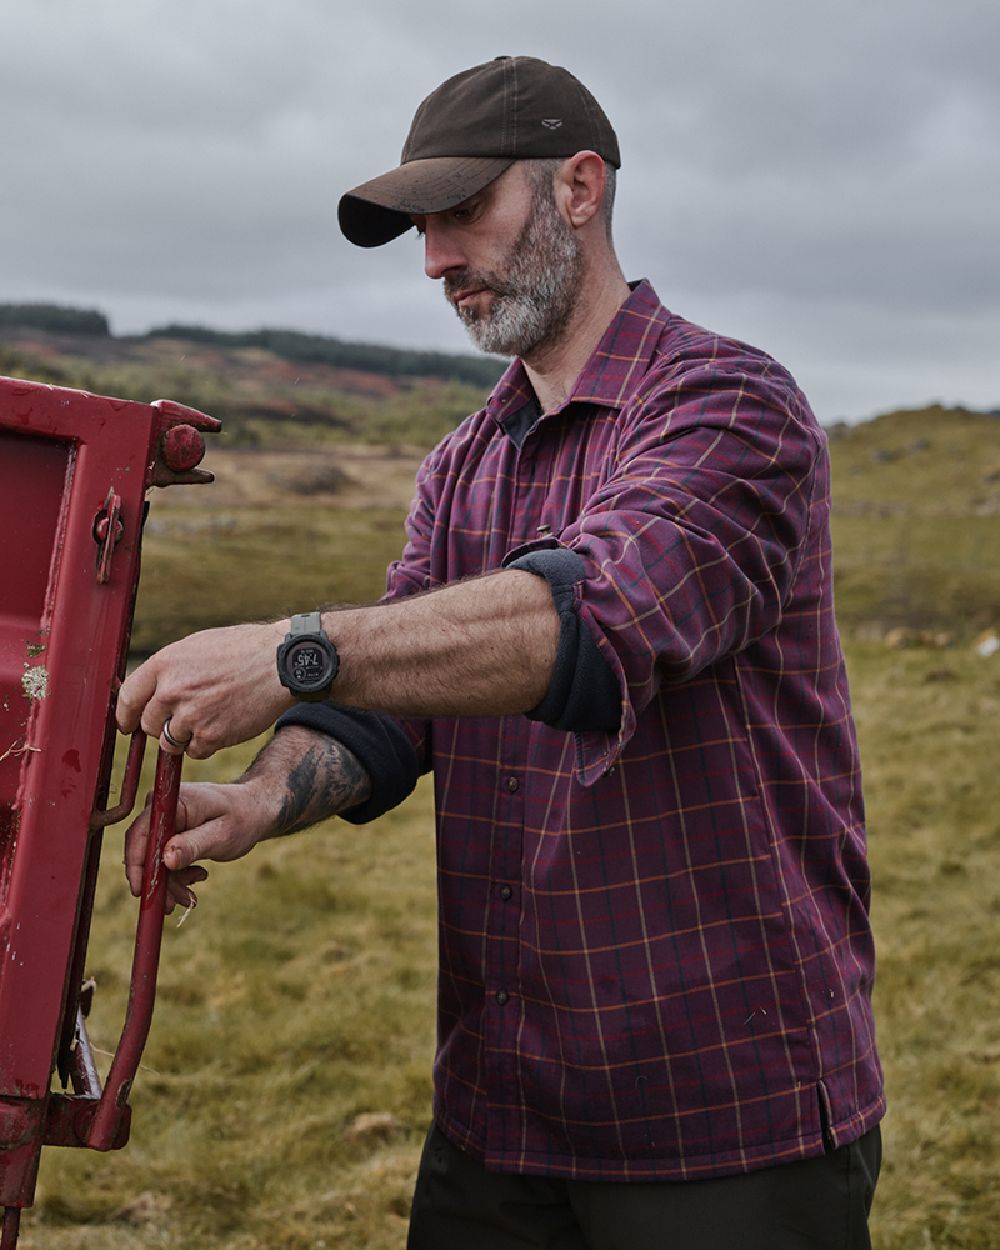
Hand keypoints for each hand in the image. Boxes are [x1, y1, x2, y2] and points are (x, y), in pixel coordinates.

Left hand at [116, 622, 293, 757]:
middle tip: (184, 718)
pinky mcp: (211, 736)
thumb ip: (170, 669)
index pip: (127, 699)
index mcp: (164, 664)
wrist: (281, 663)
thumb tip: (150, 691)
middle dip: (161, 726)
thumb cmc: (244, 650)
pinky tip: (225, 724)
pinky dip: (207, 745)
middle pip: (148, 725)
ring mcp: (190, 716)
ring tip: (209, 718)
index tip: (129, 724)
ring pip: (170, 743)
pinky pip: (196, 752)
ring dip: (184, 738)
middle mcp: (172, 691)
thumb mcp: (197, 647)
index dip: (126, 715)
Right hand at [124, 778, 279, 913]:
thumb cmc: (242, 818)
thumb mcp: (221, 835)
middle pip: (145, 850)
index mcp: (174, 802)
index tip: (141, 891)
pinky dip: (175, 875)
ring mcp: (164, 820)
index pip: (141, 834)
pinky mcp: (168, 831)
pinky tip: (196, 877)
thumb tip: (165, 859)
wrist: (253, 811)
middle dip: (159, 881)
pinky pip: (162, 858)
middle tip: (176, 904)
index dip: (137, 864)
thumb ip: (193, 845)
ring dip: (170, 882)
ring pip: (153, 859)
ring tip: (191, 897)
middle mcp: (162, 808)